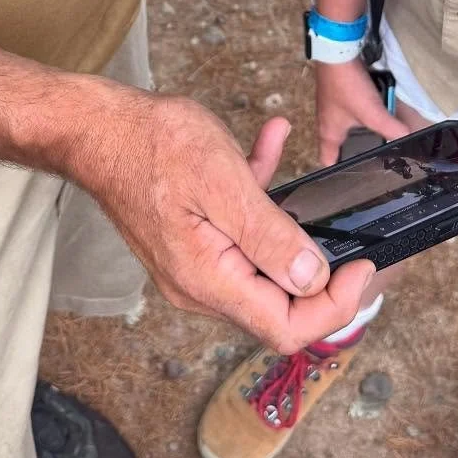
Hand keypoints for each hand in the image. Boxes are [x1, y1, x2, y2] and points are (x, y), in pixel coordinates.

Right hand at [62, 86, 373, 353]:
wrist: (96, 129)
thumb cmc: (151, 146)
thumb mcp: (224, 183)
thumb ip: (270, 237)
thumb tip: (314, 280)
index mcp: (209, 281)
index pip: (286, 328)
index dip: (333, 306)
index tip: (361, 268)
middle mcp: (200, 287)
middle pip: (278, 306)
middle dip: (321, 276)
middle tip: (351, 240)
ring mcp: (194, 266)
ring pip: (262, 267)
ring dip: (291, 228)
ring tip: (309, 180)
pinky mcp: (192, 242)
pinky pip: (239, 234)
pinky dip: (262, 196)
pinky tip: (272, 140)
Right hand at [314, 57, 409, 166]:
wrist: (337, 51)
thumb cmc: (346, 86)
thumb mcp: (371, 111)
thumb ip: (390, 128)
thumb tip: (407, 138)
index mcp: (329, 133)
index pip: (327, 161)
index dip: (335, 173)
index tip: (347, 180)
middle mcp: (328, 121)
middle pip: (338, 145)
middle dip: (352, 153)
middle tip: (370, 161)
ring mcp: (333, 106)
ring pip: (346, 126)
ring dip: (359, 131)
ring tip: (377, 139)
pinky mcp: (340, 92)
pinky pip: (352, 110)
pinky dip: (363, 114)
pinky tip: (377, 112)